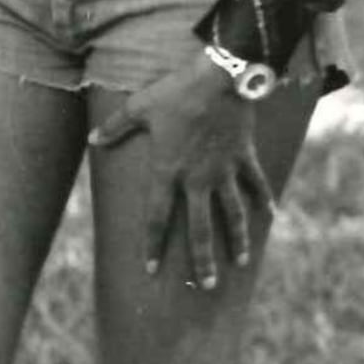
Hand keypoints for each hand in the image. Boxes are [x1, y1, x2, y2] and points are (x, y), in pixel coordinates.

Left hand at [89, 52, 277, 291]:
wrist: (222, 78)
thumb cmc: (176, 93)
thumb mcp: (139, 108)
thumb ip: (115, 128)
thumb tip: (93, 141)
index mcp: (167, 172)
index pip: (156, 218)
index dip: (152, 245)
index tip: (150, 271)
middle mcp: (197, 179)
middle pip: (199, 228)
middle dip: (202, 260)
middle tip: (207, 285)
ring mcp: (225, 170)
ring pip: (232, 214)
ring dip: (236, 239)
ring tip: (239, 263)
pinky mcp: (245, 157)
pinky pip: (256, 184)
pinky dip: (264, 200)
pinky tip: (270, 218)